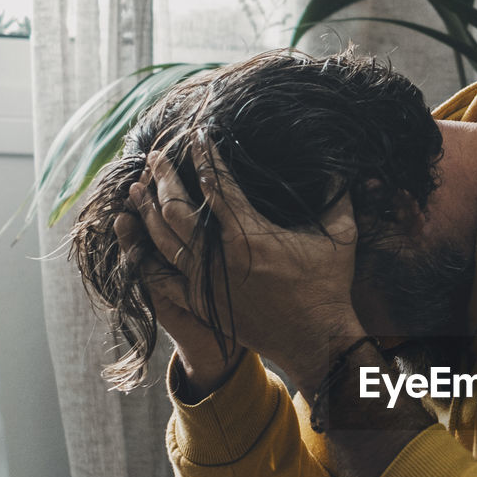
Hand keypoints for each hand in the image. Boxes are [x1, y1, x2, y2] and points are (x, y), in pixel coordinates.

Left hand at [128, 137, 365, 389]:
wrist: (317, 340)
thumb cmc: (329, 288)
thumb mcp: (341, 237)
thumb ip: (338, 197)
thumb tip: (341, 167)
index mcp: (250, 233)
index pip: (216, 182)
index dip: (204, 155)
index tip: (197, 135)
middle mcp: (219, 256)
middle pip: (176, 207)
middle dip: (163, 177)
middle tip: (154, 157)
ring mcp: (206, 282)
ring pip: (162, 239)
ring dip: (146, 210)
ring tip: (136, 189)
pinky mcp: (201, 304)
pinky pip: (161, 278)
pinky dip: (145, 258)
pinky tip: (135, 242)